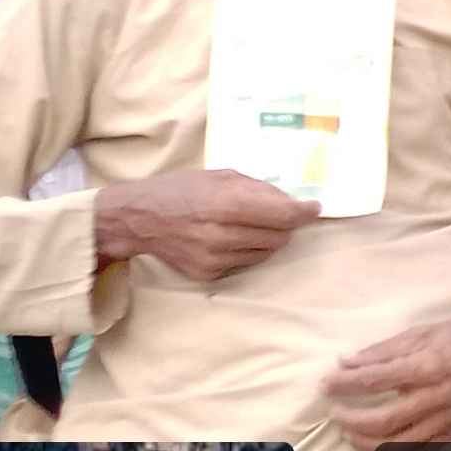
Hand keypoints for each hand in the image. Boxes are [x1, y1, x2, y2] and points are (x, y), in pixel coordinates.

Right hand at [91, 167, 317, 279]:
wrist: (137, 219)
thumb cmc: (180, 190)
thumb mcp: (219, 176)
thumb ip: (257, 188)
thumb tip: (291, 201)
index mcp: (226, 203)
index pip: (283, 216)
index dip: (303, 213)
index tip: (313, 209)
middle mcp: (222, 234)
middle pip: (279, 237)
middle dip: (285, 225)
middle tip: (278, 214)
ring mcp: (215, 258)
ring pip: (266, 252)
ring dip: (267, 238)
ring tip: (248, 224)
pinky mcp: (208, 274)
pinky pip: (245, 262)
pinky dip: (247, 250)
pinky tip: (229, 237)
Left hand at [322, 302, 450, 447]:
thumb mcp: (421, 332)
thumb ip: (383, 350)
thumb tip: (346, 363)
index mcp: (428, 365)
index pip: (374, 379)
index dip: (344, 383)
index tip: (326, 384)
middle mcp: (438, 396)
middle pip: (384, 420)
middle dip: (351, 420)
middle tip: (334, 412)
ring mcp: (448, 418)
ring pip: (400, 444)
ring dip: (367, 443)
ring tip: (350, 433)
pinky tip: (379, 445)